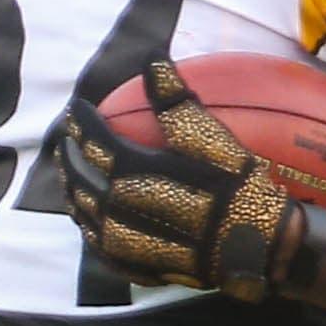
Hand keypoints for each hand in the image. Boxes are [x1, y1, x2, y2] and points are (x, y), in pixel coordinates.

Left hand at [58, 59, 302, 301]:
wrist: (260, 245)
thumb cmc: (237, 186)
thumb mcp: (210, 136)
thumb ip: (174, 99)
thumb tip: (151, 59)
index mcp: (133, 172)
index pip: (94, 141)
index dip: (81, 122)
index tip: (76, 109)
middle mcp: (120, 207)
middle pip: (80, 178)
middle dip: (69, 156)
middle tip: (66, 142)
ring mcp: (125, 242)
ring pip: (84, 213)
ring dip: (73, 191)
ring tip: (70, 176)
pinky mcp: (136, 266)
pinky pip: (100, 246)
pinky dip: (89, 228)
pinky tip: (90, 221)